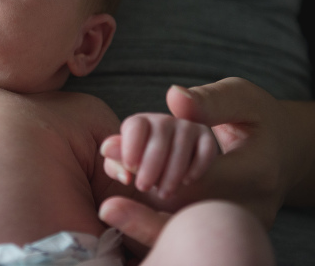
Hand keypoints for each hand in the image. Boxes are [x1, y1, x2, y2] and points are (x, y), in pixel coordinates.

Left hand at [100, 78, 301, 249]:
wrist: (289, 153)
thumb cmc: (261, 119)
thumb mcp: (242, 98)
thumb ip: (210, 100)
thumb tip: (174, 98)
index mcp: (256, 171)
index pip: (200, 179)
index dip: (156, 168)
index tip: (117, 159)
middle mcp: (253, 208)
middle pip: (192, 216)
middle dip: (146, 207)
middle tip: (107, 203)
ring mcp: (244, 229)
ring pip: (191, 234)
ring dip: (148, 224)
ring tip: (112, 210)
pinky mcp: (232, 236)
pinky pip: (194, 238)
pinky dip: (160, 228)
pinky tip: (130, 219)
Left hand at [101, 113, 218, 199]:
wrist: (173, 178)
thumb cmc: (144, 172)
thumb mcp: (127, 168)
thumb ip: (116, 159)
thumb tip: (106, 149)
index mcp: (139, 124)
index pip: (135, 126)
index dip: (132, 146)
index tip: (130, 168)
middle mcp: (163, 121)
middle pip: (159, 137)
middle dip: (150, 165)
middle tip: (144, 186)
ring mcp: (187, 128)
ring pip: (181, 145)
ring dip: (172, 172)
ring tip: (163, 192)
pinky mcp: (207, 139)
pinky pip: (206, 150)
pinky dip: (196, 167)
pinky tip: (187, 182)